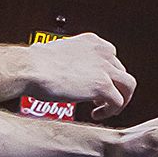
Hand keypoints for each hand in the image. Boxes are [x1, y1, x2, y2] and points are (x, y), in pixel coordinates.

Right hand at [19, 32, 133, 116]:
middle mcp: (102, 51)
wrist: (29, 68)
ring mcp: (105, 68)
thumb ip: (68, 59)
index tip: (98, 85)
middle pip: (121, 72)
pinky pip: (118, 102)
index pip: (112, 59)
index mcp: (92, 41)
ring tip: (107, 109)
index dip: (107, 75)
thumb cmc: (34, 62)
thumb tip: (63, 69)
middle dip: (114, 87)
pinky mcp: (103, 85)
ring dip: (121, 99)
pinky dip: (111, 111)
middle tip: (100, 100)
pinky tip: (97, 115)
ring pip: (128, 86)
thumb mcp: (57, 52)